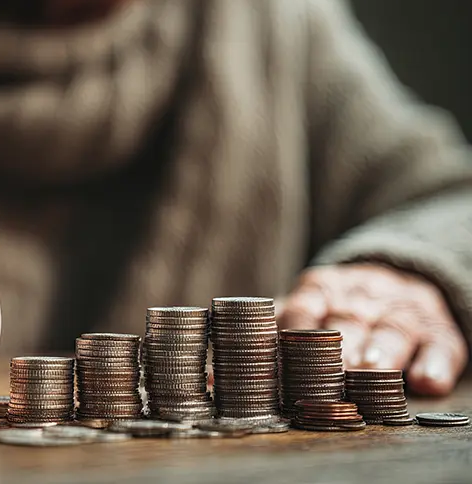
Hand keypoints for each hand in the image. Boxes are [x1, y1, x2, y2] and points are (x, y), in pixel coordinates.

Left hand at [277, 264, 468, 395]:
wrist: (396, 279)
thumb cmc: (334, 308)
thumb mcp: (301, 307)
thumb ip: (267, 335)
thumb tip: (219, 376)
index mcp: (320, 290)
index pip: (304, 308)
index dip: (297, 332)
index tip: (287, 354)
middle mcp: (361, 298)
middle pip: (349, 321)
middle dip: (340, 346)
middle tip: (334, 368)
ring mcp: (401, 311)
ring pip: (393, 329)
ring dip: (383, 350)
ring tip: (374, 369)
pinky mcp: (438, 330)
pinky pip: (440, 345)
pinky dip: (435, 363)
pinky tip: (427, 381)